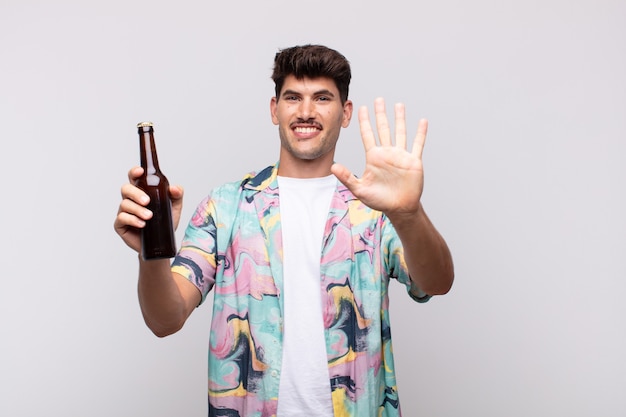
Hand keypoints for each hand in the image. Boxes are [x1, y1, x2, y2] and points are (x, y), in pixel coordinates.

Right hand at [113, 166, 183, 252]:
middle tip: (147, 201)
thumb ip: (177, 195)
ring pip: (125, 204)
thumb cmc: (165, 223)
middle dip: (136, 193)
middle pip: (126, 189)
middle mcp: (131, 200)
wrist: (161, 244)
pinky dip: (132, 220)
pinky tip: (142, 224)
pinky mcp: (120, 224)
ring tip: (149, 216)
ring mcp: (124, 212)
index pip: (134, 178)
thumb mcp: (174, 208)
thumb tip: (174, 188)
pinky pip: (122, 218)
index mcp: (142, 192)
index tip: (140, 172)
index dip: (134, 172)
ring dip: (137, 209)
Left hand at [331, 97, 426, 216]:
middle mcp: (387, 153)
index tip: (361, 108)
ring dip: (400, 119)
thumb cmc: (379, 200)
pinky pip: (417, 144)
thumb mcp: (359, 189)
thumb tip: (332, 167)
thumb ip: (346, 177)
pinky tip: (422, 121)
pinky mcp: (413, 161)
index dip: (364, 121)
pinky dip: (420, 133)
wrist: (399, 208)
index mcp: (374, 157)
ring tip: (398, 105)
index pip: (367, 135)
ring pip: (400, 132)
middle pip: (383, 129)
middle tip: (378, 99)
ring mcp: (400, 156)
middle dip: (380, 114)